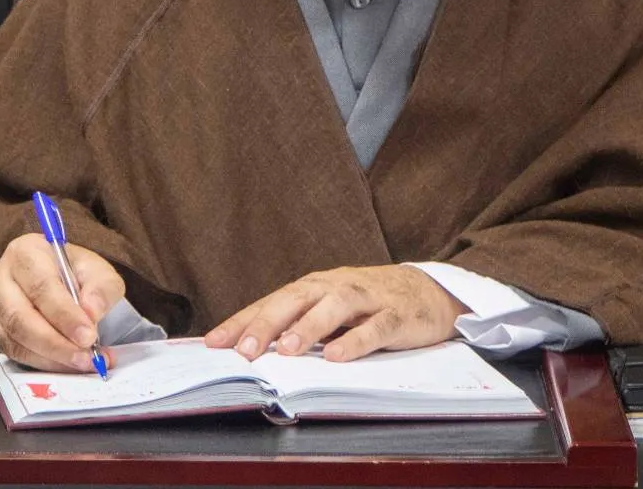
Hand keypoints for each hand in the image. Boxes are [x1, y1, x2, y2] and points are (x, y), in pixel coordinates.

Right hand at [0, 234, 123, 371]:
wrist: (59, 280)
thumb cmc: (76, 273)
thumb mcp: (98, 271)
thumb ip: (101, 288)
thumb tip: (91, 312)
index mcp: (26, 251)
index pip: (41, 286)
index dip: (64, 315)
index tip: (88, 336)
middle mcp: (0, 276)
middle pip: (20, 316)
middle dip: (55, 342)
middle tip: (86, 357)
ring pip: (13, 338)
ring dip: (50, 357)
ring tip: (80, 363)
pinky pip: (11, 352)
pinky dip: (40, 362)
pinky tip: (64, 365)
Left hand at [204, 265, 466, 362]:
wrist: (430, 291)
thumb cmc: (369, 304)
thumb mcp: (330, 312)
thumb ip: (298, 327)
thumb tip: (251, 350)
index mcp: (314, 288)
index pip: (270, 302)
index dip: (241, 321)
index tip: (213, 343)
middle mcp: (335, 287)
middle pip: (295, 299)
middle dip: (266, 323)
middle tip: (243, 349)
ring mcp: (367, 298)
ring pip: (334, 307)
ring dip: (307, 328)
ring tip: (285, 350)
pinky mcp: (397, 314)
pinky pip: (375, 327)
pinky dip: (355, 341)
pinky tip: (337, 357)